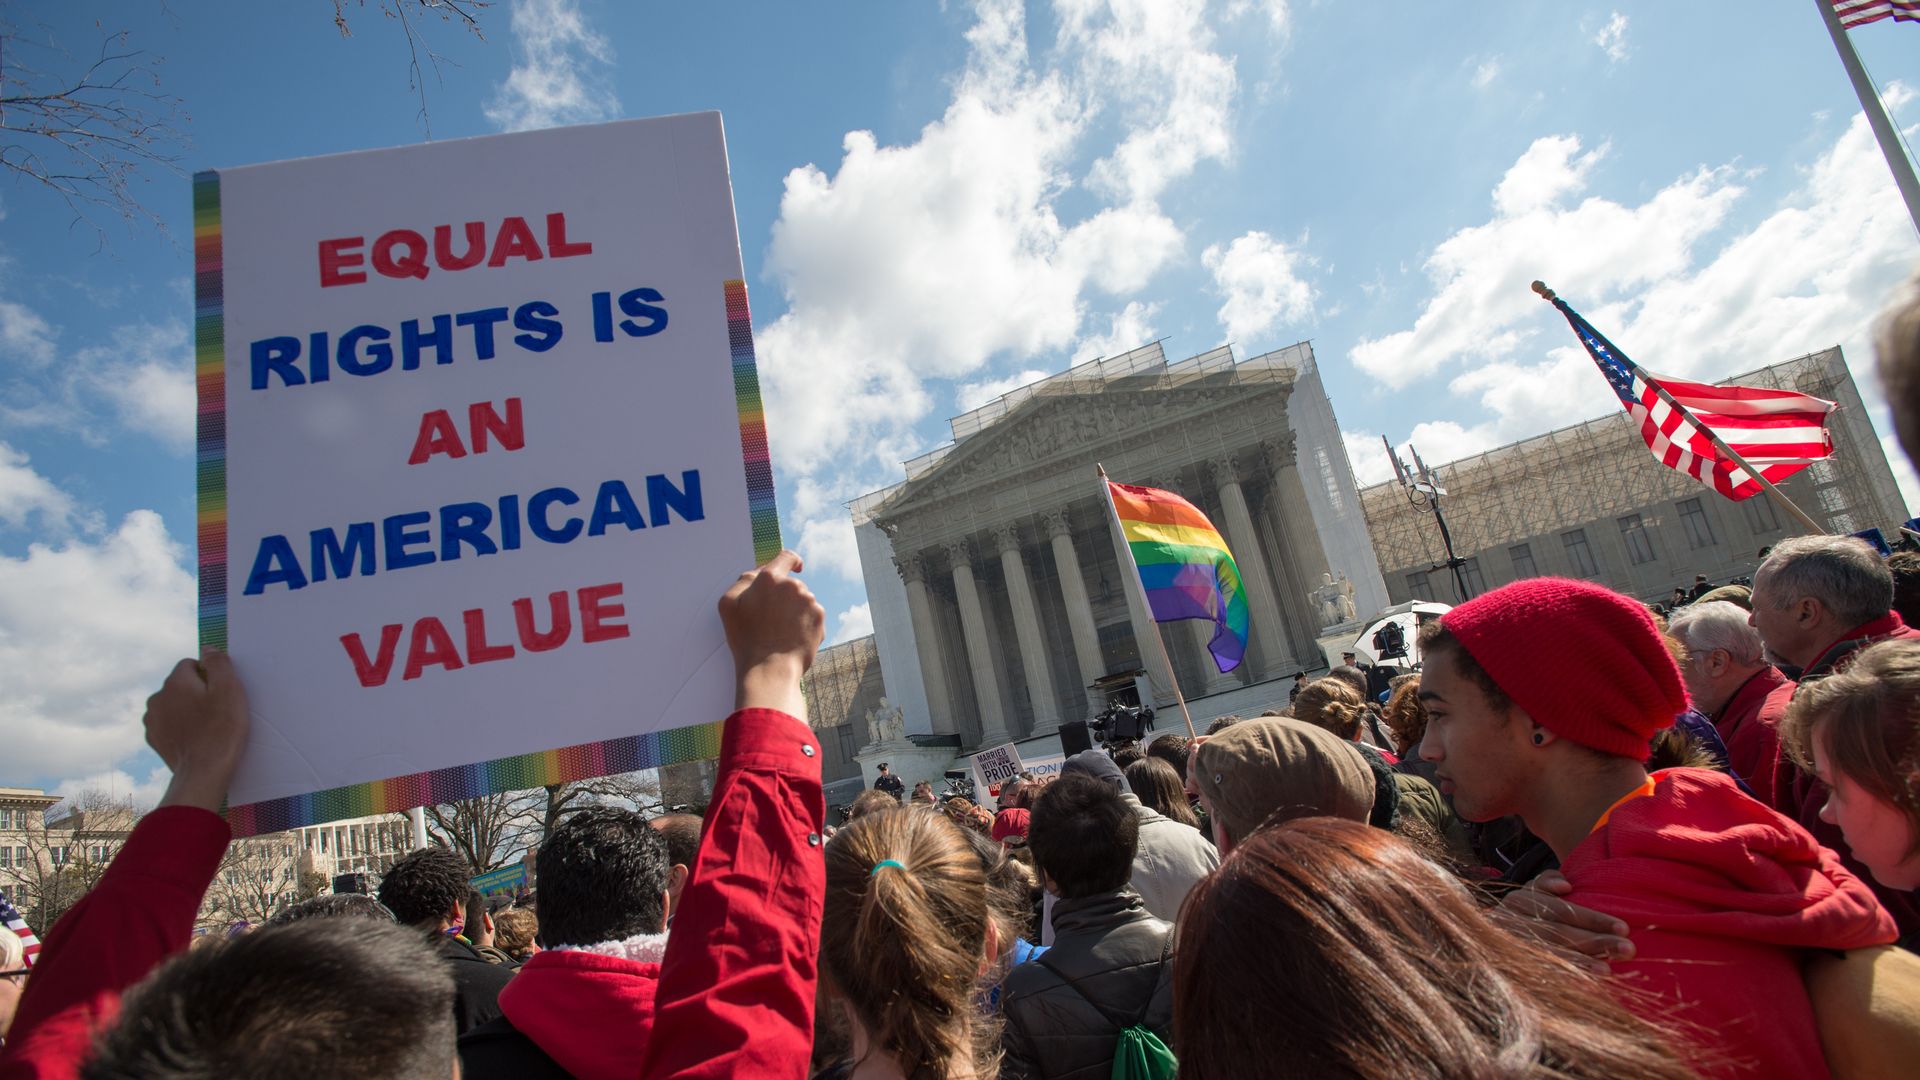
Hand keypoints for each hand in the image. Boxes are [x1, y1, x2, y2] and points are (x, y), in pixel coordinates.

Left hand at [146, 651, 251, 812]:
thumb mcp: (230, 690)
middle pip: (180, 684)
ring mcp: (152, 719)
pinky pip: (168, 723)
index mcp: (175, 682)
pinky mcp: (154, 738)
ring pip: (173, 704)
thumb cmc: (221, 731)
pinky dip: (180, 726)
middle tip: (217, 711)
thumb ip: (218, 663)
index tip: (221, 693)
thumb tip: (207, 649)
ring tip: (206, 727)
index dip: (209, 676)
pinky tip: (195, 738)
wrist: (203, 773)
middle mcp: (157, 697)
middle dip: (197, 692)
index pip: (190, 664)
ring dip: (187, 709)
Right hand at [718, 550, 824, 718]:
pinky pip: (812, 616)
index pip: (786, 557)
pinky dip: (804, 624)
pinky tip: (791, 637)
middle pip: (792, 584)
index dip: (791, 561)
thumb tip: (758, 573)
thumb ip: (743, 581)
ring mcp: (809, 602)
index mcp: (770, 578)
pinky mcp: (820, 618)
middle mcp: (793, 586)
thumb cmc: (745, 639)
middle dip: (784, 596)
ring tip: (779, 632)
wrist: (770, 669)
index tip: (795, 567)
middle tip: (771, 618)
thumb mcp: (728, 605)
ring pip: (803, 601)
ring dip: (794, 611)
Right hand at [1491, 869, 1634, 974]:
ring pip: (1548, 954)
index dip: (1592, 918)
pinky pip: (1539, 973)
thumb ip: (1545, 883)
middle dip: (1595, 941)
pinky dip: (1563, 978)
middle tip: (1628, 949)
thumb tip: (1566, 886)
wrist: (1479, 943)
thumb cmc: (1517, 916)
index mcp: (1518, 902)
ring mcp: (1508, 947)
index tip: (1624, 928)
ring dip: (1581, 963)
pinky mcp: (1508, 967)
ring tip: (1609, 970)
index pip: (1560, 910)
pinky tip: (1585, 984)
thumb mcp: (1526, 894)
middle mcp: (1510, 923)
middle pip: (1558, 932)